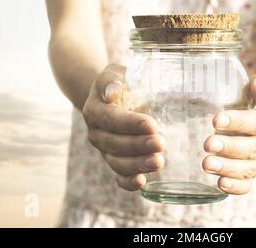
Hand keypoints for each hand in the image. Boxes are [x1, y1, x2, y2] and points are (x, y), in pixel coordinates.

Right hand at [82, 64, 164, 190]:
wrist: (110, 97)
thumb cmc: (118, 82)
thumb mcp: (114, 73)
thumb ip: (111, 80)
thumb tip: (111, 92)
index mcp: (95, 111)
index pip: (111, 120)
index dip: (130, 124)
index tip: (152, 125)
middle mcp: (96, 133)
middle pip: (115, 144)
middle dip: (138, 146)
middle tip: (161, 144)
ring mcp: (104, 150)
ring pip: (117, 162)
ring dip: (137, 165)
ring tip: (158, 162)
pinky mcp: (114, 160)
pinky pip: (118, 175)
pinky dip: (128, 182)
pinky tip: (142, 182)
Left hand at [202, 75, 255, 194]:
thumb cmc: (252, 100)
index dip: (238, 122)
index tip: (216, 120)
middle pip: (252, 148)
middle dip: (229, 147)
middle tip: (208, 144)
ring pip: (247, 168)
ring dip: (227, 168)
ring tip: (207, 164)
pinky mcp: (251, 175)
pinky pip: (246, 185)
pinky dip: (235, 187)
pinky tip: (220, 183)